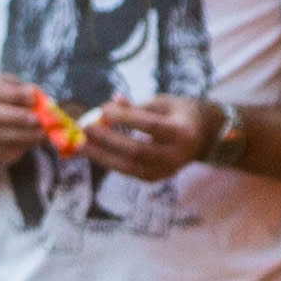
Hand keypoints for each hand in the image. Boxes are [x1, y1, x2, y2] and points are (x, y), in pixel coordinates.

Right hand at [0, 72, 66, 178]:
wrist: (0, 120)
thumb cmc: (15, 100)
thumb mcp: (21, 90)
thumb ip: (30, 94)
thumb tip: (41, 102)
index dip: (11, 94)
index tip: (33, 98)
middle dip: (14, 116)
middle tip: (35, 119)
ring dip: (21, 134)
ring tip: (41, 133)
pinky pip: (2, 150)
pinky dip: (21, 147)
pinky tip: (35, 141)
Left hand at [78, 92, 228, 182]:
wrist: (200, 137)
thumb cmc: (176, 114)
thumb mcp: (161, 102)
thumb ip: (136, 105)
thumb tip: (107, 105)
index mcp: (183, 132)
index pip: (150, 126)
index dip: (125, 118)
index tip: (102, 109)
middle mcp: (177, 155)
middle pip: (138, 150)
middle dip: (108, 139)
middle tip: (85, 127)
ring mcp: (166, 171)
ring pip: (129, 166)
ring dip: (101, 155)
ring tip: (80, 144)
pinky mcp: (155, 178)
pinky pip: (128, 170)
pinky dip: (109, 160)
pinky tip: (92, 151)